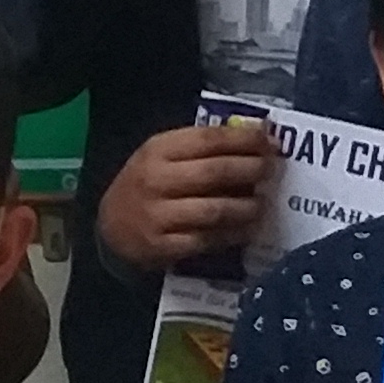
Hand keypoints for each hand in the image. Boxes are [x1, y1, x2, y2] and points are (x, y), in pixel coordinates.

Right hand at [93, 118, 275, 276]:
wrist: (110, 228)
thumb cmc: (145, 185)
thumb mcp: (161, 156)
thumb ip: (200, 147)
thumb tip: (254, 135)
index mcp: (157, 151)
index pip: (208, 139)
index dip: (244, 138)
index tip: (270, 139)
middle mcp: (156, 180)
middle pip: (214, 172)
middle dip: (251, 169)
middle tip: (273, 169)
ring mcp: (159, 216)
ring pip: (214, 209)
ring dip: (247, 205)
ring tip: (264, 202)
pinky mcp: (164, 247)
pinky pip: (208, 240)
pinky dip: (234, 234)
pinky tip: (249, 229)